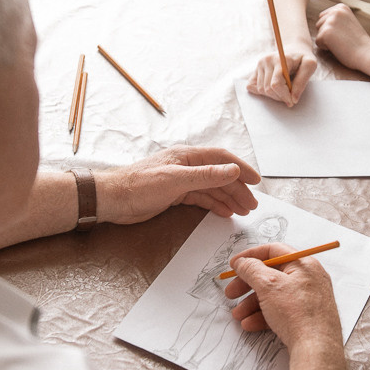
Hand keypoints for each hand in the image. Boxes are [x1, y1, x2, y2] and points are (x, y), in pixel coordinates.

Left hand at [97, 145, 260, 224]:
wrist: (112, 199)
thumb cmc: (139, 185)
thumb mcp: (175, 180)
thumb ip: (205, 175)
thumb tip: (232, 169)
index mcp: (187, 156)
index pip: (221, 158)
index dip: (241, 168)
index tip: (256, 181)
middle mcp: (186, 166)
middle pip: (219, 175)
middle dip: (237, 189)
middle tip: (252, 204)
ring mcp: (181, 180)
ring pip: (211, 188)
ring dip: (228, 198)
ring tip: (243, 211)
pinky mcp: (174, 195)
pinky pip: (200, 198)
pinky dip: (214, 205)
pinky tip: (225, 212)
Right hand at [224, 243, 342, 348]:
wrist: (316, 349)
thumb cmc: (298, 313)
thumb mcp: (268, 285)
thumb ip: (251, 269)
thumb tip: (243, 262)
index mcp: (304, 264)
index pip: (274, 251)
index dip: (251, 256)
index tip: (235, 265)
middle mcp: (308, 279)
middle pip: (271, 275)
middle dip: (247, 285)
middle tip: (231, 293)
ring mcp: (308, 299)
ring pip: (273, 296)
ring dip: (252, 304)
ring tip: (238, 315)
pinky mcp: (306, 317)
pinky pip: (281, 311)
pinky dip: (264, 316)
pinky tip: (250, 324)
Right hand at [247, 43, 316, 106]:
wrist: (294, 49)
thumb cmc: (303, 58)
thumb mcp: (310, 65)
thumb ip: (302, 82)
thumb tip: (293, 99)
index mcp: (279, 59)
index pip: (276, 84)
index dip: (284, 96)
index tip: (293, 101)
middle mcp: (266, 60)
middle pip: (268, 89)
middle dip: (280, 97)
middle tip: (290, 96)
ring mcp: (259, 64)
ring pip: (261, 89)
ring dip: (273, 95)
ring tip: (284, 91)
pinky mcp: (255, 69)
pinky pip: (252, 86)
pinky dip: (262, 92)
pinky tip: (273, 89)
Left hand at [314, 4, 369, 71]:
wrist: (366, 53)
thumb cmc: (358, 42)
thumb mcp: (349, 22)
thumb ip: (337, 18)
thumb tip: (321, 17)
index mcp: (341, 7)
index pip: (324, 17)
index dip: (332, 28)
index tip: (345, 32)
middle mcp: (335, 11)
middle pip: (319, 24)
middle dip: (328, 33)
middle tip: (344, 38)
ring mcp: (330, 21)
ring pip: (318, 33)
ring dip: (327, 40)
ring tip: (342, 42)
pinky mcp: (325, 32)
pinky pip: (318, 42)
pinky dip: (326, 48)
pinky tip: (338, 47)